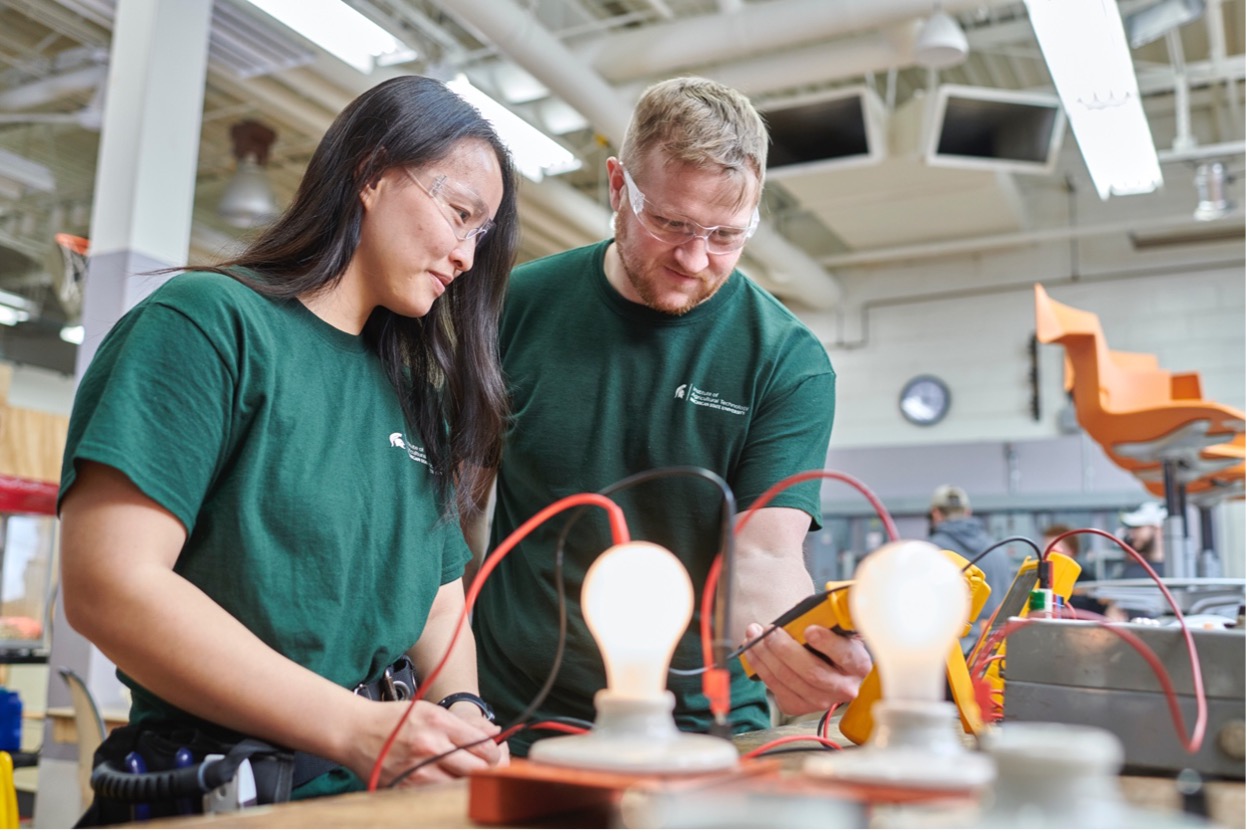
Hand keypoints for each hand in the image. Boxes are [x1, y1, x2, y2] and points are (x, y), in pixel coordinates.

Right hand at [345, 699, 507, 787]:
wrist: (357, 732)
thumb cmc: (395, 720)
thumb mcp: (431, 711)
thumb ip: (464, 724)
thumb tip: (494, 732)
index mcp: (439, 724)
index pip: (484, 746)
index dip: (496, 753)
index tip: (495, 754)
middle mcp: (430, 748)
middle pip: (477, 770)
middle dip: (489, 771)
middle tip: (490, 770)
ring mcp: (418, 772)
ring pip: (460, 787)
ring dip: (470, 784)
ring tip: (469, 777)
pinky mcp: (406, 788)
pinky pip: (438, 796)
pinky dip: (447, 792)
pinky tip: (447, 784)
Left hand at [741, 623, 870, 718]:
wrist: (830, 670)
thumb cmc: (831, 644)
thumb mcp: (836, 630)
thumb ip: (824, 621)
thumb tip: (800, 613)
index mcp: (857, 664)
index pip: (845, 655)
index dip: (826, 643)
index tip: (809, 630)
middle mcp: (844, 688)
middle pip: (811, 672)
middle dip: (784, 648)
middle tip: (768, 631)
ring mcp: (822, 701)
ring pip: (789, 680)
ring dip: (765, 656)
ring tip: (753, 636)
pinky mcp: (800, 707)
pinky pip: (776, 689)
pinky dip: (760, 668)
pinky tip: (753, 652)